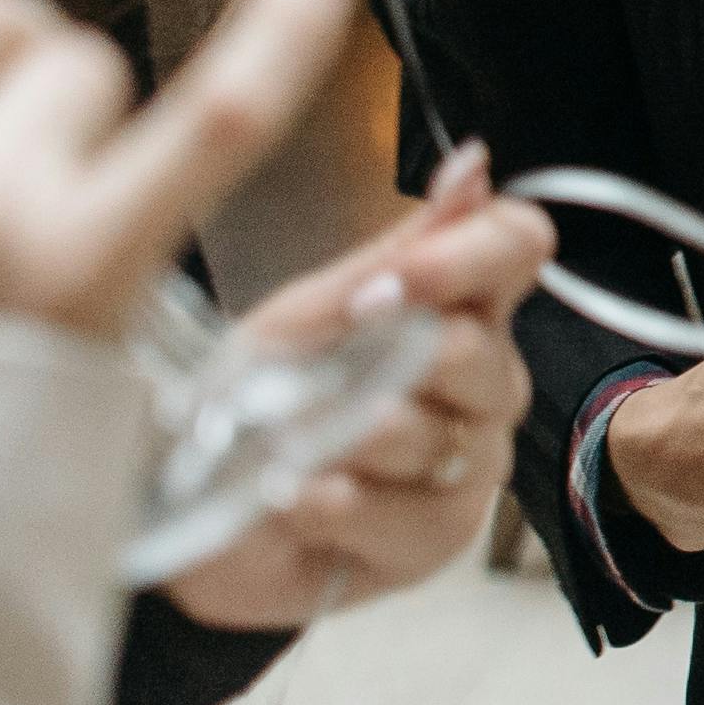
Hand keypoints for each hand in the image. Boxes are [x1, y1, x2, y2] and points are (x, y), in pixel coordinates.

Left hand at [163, 144, 555, 628]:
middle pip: (489, 351)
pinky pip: (412, 516)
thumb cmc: (253, 398)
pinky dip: (344, 503)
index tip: (403, 278)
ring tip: (290, 444)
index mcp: (455, 306)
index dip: (477, 255)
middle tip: (333, 363)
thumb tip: (475, 161)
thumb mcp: (306, 316)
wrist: (185, 508)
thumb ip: (395, 252)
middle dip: (404, 357)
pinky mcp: (434, 543)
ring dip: (357, 436)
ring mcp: (466, 466)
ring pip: (446, 439)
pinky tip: (295, 496)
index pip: (518, 248)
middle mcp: (481, 384)